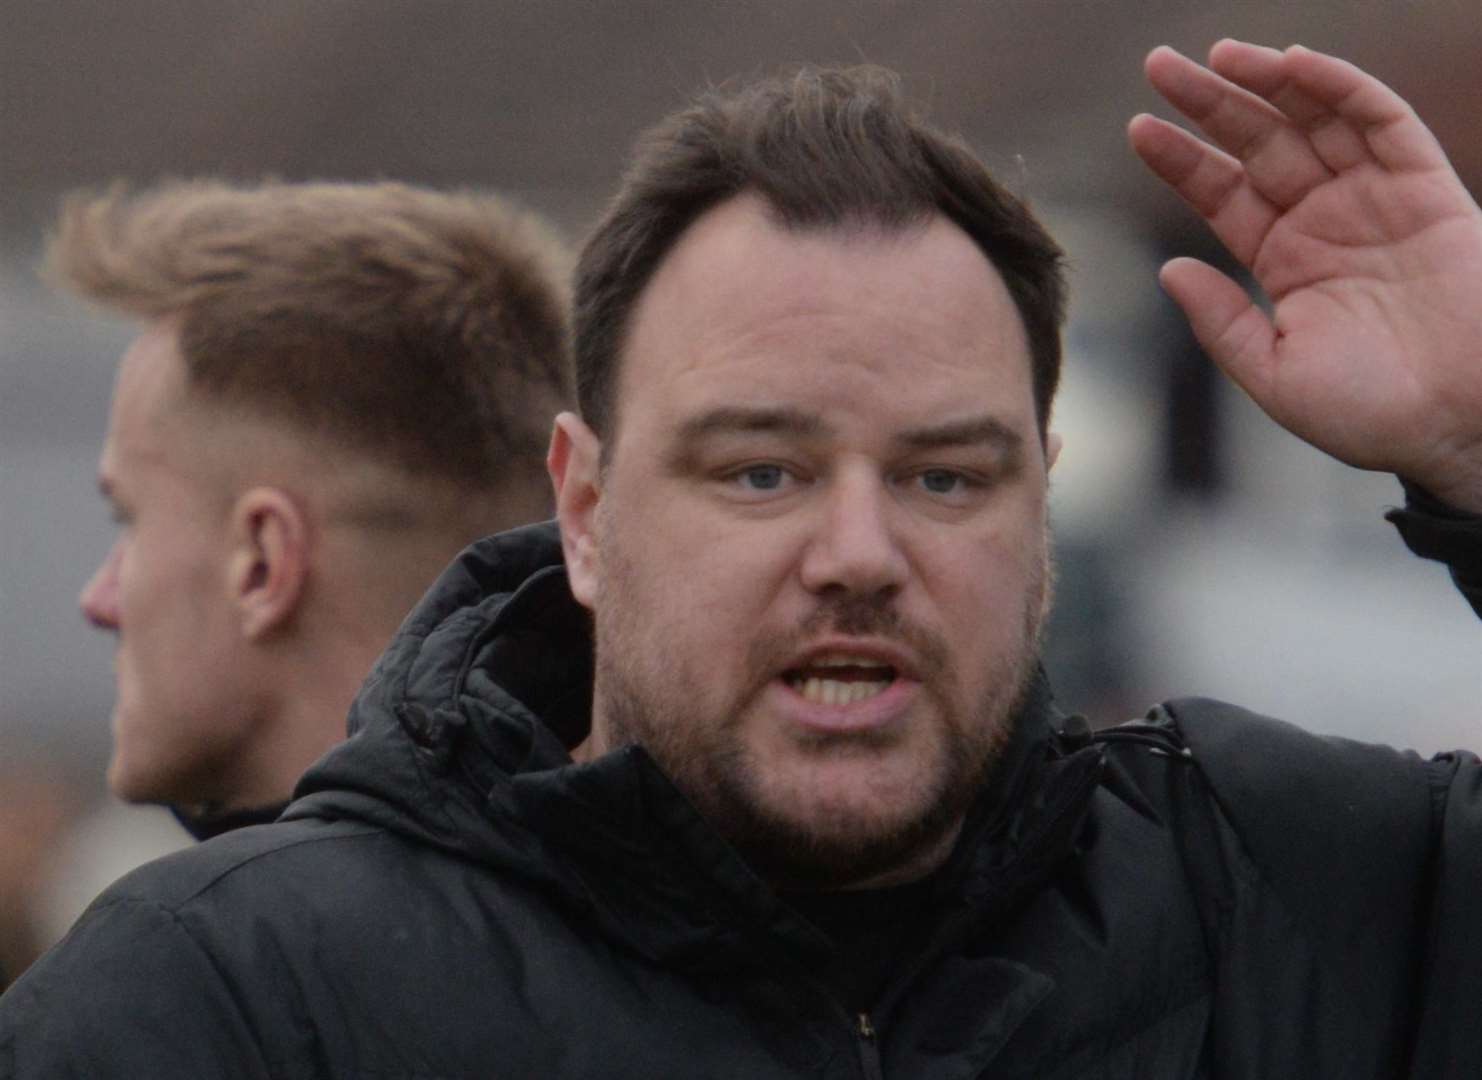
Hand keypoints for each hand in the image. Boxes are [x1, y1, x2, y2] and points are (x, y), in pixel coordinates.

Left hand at [1129, 40, 1481, 512]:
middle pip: (1258, 145)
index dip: (1181, 160)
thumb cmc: (1371, 412)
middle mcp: (1326, 222)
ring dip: (1268, 82)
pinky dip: (1340, 89)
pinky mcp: (1428, 190)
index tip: (1138, 128)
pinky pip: (1383, 123)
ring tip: (1218, 55)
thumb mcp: (1274, 374)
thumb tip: (1169, 268)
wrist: (1459, 424)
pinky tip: (1294, 64)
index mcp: (1285, 262)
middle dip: (1210, 104)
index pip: (1222, 195)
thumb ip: (1221, 322)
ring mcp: (1376, 201)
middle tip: (1159, 65)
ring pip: (1314, 122)